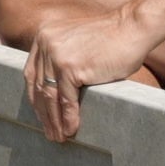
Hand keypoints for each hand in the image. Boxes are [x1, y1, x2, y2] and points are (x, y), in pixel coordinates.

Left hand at [24, 11, 151, 141]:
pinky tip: (71, 129)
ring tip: (59, 136)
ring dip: (54, 120)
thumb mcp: (76, 42)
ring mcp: (56, 54)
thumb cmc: (112, 38)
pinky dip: (68, 117)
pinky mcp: (70, 67)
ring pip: (50, 96)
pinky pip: (66, 99)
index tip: (42, 115)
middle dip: (44, 113)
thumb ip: (62, 58)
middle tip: (50, 132)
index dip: (36, 99)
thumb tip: (54, 92)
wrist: (132, 28)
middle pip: (38, 87)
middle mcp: (45, 43)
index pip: (32, 74)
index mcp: (43, 36)